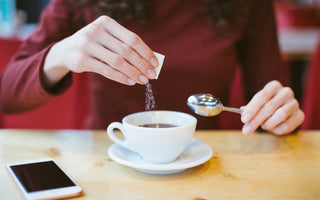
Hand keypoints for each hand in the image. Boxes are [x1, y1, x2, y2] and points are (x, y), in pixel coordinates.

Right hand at [44, 15, 158, 86]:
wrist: (66, 50)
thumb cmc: (95, 44)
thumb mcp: (107, 38)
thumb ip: (125, 46)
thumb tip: (148, 62)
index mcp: (106, 22)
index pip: (132, 38)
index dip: (146, 52)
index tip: (155, 63)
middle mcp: (96, 31)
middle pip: (126, 51)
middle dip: (142, 65)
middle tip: (151, 75)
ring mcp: (87, 45)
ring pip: (117, 62)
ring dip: (133, 73)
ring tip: (143, 80)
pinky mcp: (81, 60)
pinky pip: (106, 71)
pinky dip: (121, 77)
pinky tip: (130, 82)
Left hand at [240, 80, 304, 134]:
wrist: (281, 113)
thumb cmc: (265, 107)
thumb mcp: (256, 106)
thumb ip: (249, 111)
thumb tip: (244, 118)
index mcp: (273, 86)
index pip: (262, 96)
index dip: (252, 108)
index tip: (244, 120)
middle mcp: (286, 92)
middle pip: (270, 107)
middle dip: (256, 120)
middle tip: (246, 130)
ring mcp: (295, 103)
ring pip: (280, 115)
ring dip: (267, 124)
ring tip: (263, 126)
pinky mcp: (300, 115)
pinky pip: (287, 125)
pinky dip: (276, 130)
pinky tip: (273, 128)